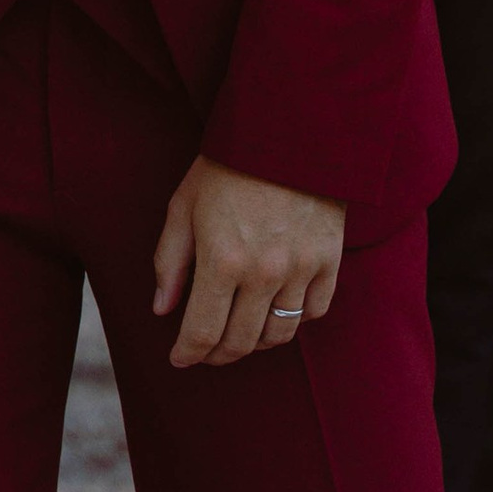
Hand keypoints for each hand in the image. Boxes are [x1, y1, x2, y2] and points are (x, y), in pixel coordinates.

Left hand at [154, 157, 345, 368]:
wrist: (289, 132)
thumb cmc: (227, 166)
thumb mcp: (184, 206)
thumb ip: (170, 262)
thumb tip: (162, 310)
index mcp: (221, 260)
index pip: (202, 332)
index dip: (188, 354)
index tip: (179, 359)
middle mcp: (263, 273)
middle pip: (240, 342)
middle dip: (217, 354)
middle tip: (205, 351)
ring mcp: (301, 269)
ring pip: (279, 334)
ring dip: (255, 342)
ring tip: (239, 333)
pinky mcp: (329, 261)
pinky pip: (314, 312)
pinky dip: (295, 320)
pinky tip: (276, 311)